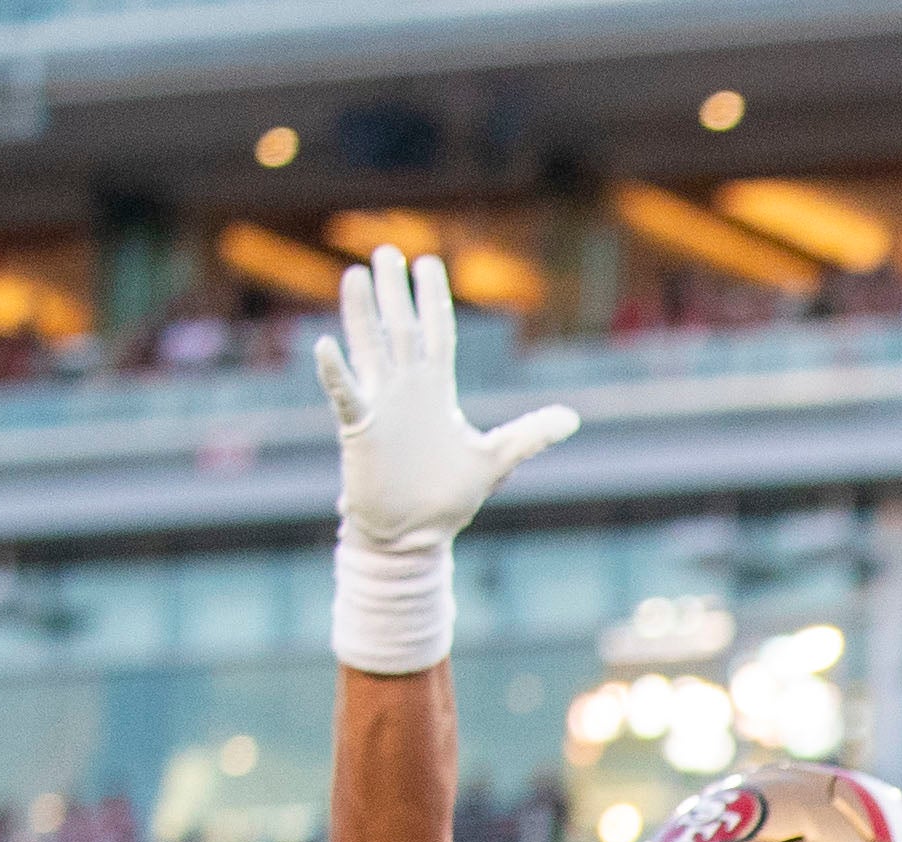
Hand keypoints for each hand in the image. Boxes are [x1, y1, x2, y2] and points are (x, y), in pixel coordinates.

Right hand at [317, 250, 574, 551]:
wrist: (414, 533)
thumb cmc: (448, 495)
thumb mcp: (496, 459)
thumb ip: (531, 434)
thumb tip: (574, 419)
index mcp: (436, 391)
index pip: (437, 333)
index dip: (433, 299)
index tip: (428, 262)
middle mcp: (406, 390)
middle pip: (401, 329)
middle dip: (395, 292)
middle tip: (386, 250)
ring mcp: (381, 406)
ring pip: (370, 349)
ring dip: (362, 314)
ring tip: (355, 275)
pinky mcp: (361, 430)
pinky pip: (347, 395)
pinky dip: (337, 373)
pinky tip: (327, 347)